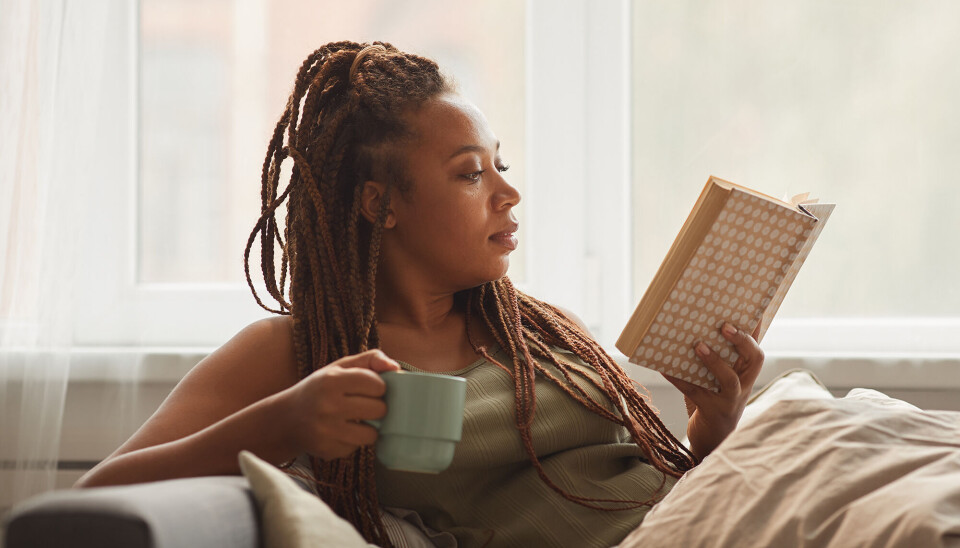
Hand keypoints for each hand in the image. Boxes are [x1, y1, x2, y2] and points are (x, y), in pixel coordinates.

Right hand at [283, 349, 400, 460]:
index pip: (377, 385)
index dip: (378, 387)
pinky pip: (356, 448)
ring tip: (355, 419)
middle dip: (377, 407)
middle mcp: (328, 406)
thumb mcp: (339, 367)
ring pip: (371, 434)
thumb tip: (396, 367)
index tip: (370, 388)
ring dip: (368, 427)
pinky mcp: (327, 450)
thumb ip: (370, 359)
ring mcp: (326, 431)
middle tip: (364, 405)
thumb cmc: (320, 388)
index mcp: (331, 380)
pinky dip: (352, 441)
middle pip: (379, 410)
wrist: (287, 419)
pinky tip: (340, 432)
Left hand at [662, 322, 763, 460]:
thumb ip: (717, 358)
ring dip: (714, 362)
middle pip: (754, 360)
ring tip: (698, 346)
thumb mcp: (719, 379)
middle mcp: (744, 386)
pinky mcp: (712, 412)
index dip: (756, 329)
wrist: (712, 442)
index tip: (752, 307)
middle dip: (742, 342)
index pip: (756, 347)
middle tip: (725, 326)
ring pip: (730, 381)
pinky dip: (678, 379)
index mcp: (746, 374)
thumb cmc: (713, 402)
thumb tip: (696, 327)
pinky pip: (694, 392)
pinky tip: (663, 367)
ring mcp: (730, 401)